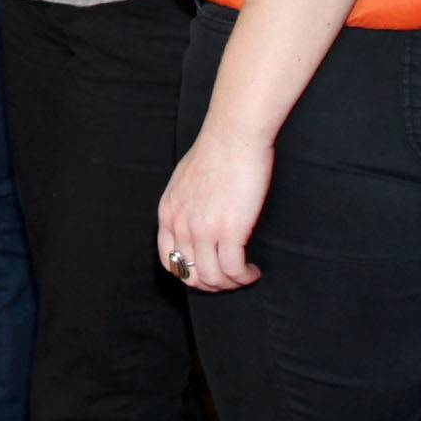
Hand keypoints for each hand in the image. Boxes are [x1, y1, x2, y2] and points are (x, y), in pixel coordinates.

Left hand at [156, 127, 271, 292]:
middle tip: (230, 279)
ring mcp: (203, 230)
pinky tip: (253, 271)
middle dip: (212, 285)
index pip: (168, 261)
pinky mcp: (229, 230)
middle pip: (191, 275)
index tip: (208, 272)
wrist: (233, 135)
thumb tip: (193, 220)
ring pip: (214, 278)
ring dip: (231, 284)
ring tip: (245, 276)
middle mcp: (180, 225)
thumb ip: (184, 204)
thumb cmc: (215, 151)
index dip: (189, 273)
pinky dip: (245, 277)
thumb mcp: (184, 180)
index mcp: (167, 213)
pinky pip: (234, 270)